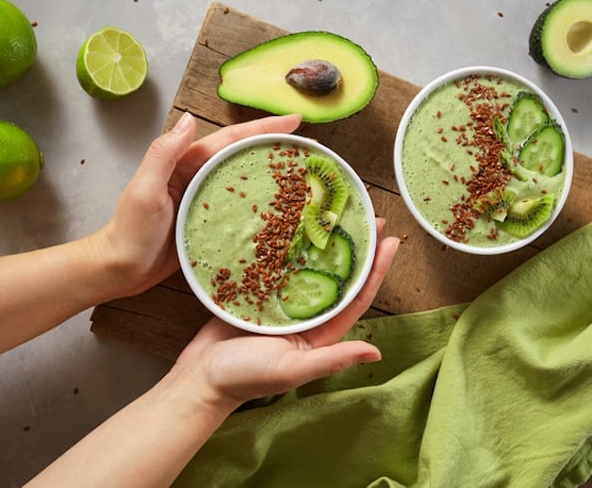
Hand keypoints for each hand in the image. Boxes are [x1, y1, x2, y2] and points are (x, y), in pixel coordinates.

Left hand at [93, 112, 301, 297]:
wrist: (120, 268)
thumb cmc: (129, 231)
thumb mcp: (144, 189)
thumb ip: (164, 153)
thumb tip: (189, 118)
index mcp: (187, 163)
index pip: (231, 139)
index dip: (263, 128)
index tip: (294, 120)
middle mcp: (199, 176)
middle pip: (243, 154)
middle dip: (274, 144)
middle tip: (308, 145)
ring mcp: (205, 199)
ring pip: (245, 180)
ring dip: (271, 173)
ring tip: (302, 173)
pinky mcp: (209, 222)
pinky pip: (240, 207)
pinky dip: (261, 204)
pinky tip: (280, 211)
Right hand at [174, 221, 399, 409]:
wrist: (200, 376)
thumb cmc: (246, 378)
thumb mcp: (292, 370)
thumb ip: (332, 359)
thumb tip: (375, 354)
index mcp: (322, 332)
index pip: (358, 296)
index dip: (377, 269)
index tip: (391, 241)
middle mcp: (308, 314)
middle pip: (340, 275)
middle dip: (358, 248)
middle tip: (371, 216)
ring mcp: (284, 301)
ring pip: (312, 265)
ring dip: (326, 241)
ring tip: (339, 213)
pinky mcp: (260, 291)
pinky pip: (281, 264)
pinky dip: (290, 245)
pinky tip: (297, 223)